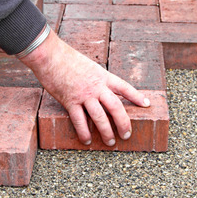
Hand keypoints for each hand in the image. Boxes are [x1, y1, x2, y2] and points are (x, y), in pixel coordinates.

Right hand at [19, 29, 149, 145]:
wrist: (49, 55)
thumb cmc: (66, 58)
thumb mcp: (89, 66)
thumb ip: (97, 79)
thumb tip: (102, 90)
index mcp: (103, 75)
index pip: (125, 87)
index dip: (137, 96)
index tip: (147, 104)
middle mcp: (96, 86)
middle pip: (116, 107)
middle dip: (124, 123)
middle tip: (127, 135)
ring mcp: (84, 95)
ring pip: (100, 117)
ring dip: (106, 132)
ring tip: (110, 142)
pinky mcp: (70, 101)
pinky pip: (79, 121)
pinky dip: (84, 132)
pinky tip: (88, 140)